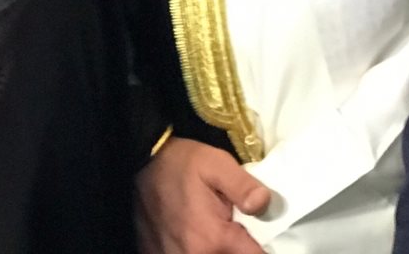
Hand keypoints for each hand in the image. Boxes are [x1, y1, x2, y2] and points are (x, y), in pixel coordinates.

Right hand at [136, 137, 271, 253]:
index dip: (263, 248)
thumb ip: (244, 187)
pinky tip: (196, 237)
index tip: (262, 237)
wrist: (142, 163)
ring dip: (219, 250)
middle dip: (239, 249)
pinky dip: (197, 249)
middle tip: (240, 230)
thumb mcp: (218, 165)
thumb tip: (266, 205)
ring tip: (217, 232)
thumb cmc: (183, 164)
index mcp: (214, 239)